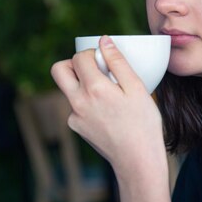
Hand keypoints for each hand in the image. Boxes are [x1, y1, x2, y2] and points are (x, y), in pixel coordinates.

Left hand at [50, 35, 166, 174]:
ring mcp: (74, 116)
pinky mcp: (76, 127)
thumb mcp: (137, 88)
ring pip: (68, 89)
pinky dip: (87, 102)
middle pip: (59, 70)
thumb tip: (104, 41)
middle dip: (73, 63)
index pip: (79, 57)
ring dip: (82, 83)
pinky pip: (76, 106)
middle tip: (93, 69)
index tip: (105, 59)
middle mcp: (78, 101)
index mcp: (94, 88)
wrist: (137, 160)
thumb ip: (118, 62)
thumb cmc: (142, 123)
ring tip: (106, 93)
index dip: (92, 53)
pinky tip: (107, 111)